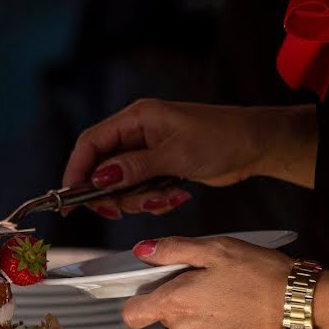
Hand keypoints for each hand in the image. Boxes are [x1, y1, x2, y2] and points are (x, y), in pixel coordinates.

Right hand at [63, 100, 316, 217]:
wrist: (257, 145)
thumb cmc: (223, 137)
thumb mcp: (175, 155)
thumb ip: (134, 167)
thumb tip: (100, 177)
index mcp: (137, 118)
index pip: (91, 143)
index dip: (76, 171)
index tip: (72, 198)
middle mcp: (137, 133)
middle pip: (102, 168)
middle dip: (112, 194)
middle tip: (122, 210)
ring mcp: (146, 151)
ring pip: (120, 184)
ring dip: (139, 200)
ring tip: (166, 198)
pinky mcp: (157, 167)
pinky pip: (139, 190)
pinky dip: (153, 200)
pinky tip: (175, 196)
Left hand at [121, 236, 292, 328]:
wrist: (305, 310)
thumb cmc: (261, 275)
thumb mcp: (216, 249)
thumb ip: (172, 250)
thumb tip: (141, 251)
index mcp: (174, 304)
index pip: (132, 314)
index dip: (140, 298)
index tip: (156, 286)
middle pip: (165, 316)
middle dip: (180, 299)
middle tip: (209, 281)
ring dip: (200, 314)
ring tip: (231, 297)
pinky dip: (219, 328)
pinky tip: (241, 314)